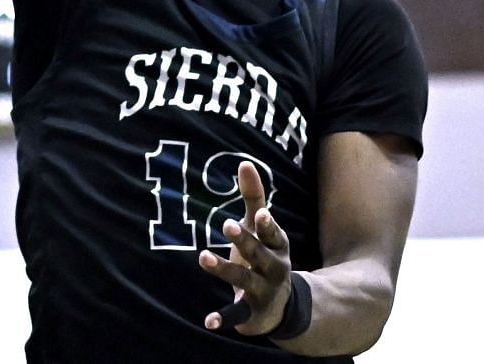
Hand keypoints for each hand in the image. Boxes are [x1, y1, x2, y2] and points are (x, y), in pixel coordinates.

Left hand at [198, 161, 292, 335]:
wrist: (280, 306)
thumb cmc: (264, 255)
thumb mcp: (261, 228)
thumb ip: (253, 197)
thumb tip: (244, 162)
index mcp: (277, 245)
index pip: (273, 233)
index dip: (266, 224)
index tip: (259, 214)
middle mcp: (273, 267)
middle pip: (259, 252)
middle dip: (245, 240)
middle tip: (227, 224)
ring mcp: (262, 290)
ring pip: (243, 279)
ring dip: (224, 269)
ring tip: (202, 257)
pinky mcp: (250, 311)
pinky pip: (237, 314)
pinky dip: (223, 317)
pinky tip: (208, 321)